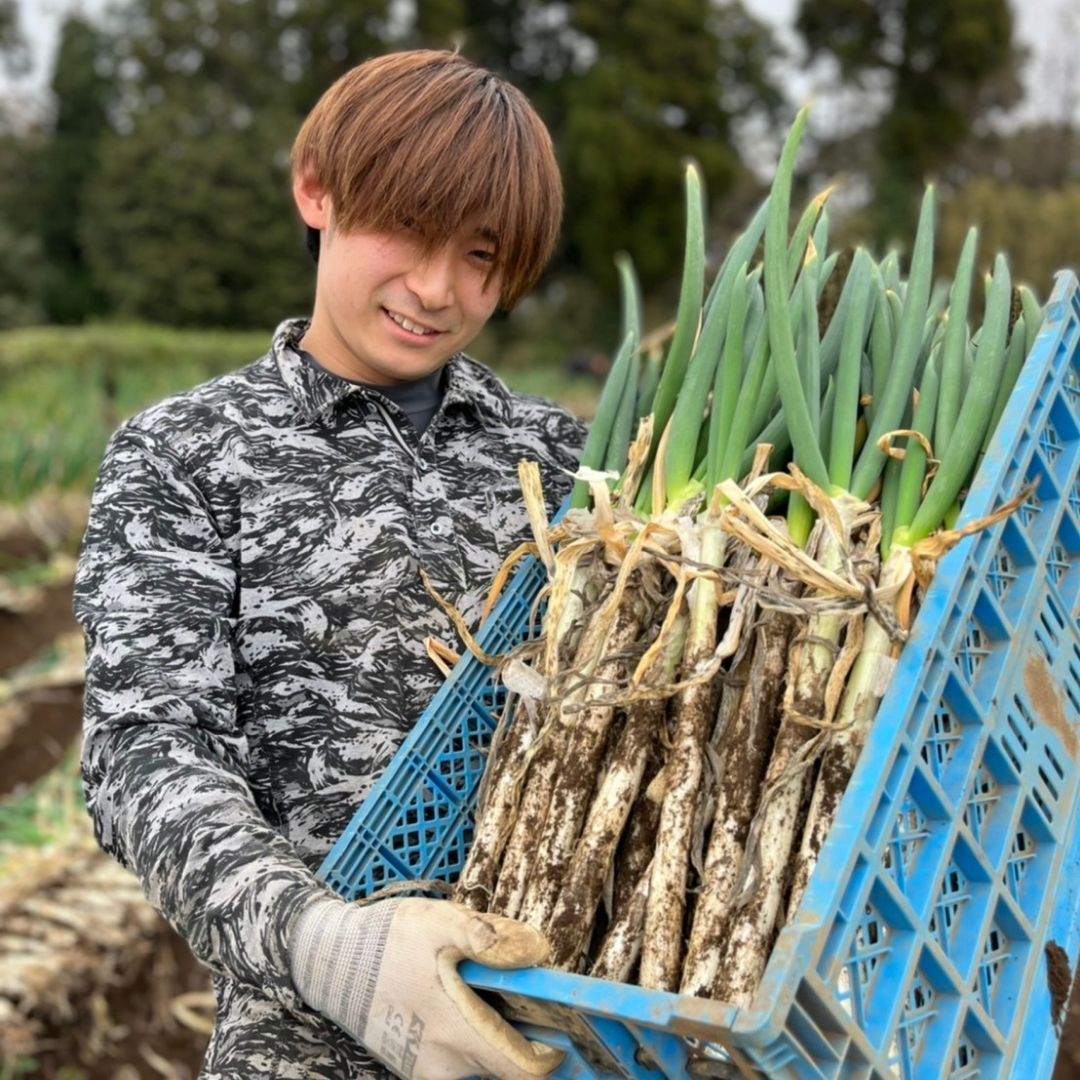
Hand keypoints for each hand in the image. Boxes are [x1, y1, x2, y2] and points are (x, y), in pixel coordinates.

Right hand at [288, 895, 563, 1079]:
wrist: (328, 962)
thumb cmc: (386, 941)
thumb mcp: (441, 922)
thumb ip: (492, 937)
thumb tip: (539, 951)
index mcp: (458, 1033)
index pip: (525, 1071)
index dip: (552, 1052)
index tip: (560, 1022)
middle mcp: (444, 1066)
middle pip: (505, 1070)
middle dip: (524, 1038)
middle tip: (522, 996)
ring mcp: (426, 1070)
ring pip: (481, 1066)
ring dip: (495, 1037)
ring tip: (485, 992)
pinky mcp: (413, 1065)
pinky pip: (456, 1062)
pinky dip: (470, 1038)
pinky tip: (460, 1000)